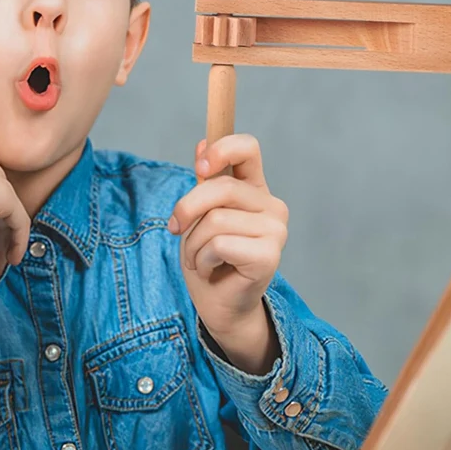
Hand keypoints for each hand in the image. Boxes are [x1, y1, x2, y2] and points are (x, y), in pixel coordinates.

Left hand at [168, 135, 287, 372]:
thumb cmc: (209, 259)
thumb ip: (205, 183)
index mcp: (255, 188)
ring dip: (193, 243)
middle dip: (187, 209)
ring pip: (215, 220)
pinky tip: (210, 269)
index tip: (199, 167)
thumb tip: (201, 145)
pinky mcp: (269, 255)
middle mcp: (271, 205)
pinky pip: (219, 244)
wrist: (219, 305)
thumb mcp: (199, 216)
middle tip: (175, 229)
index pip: (248, 148)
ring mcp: (275, 230)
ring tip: (199, 258)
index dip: (221, 149)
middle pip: (221, 187)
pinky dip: (202, 259)